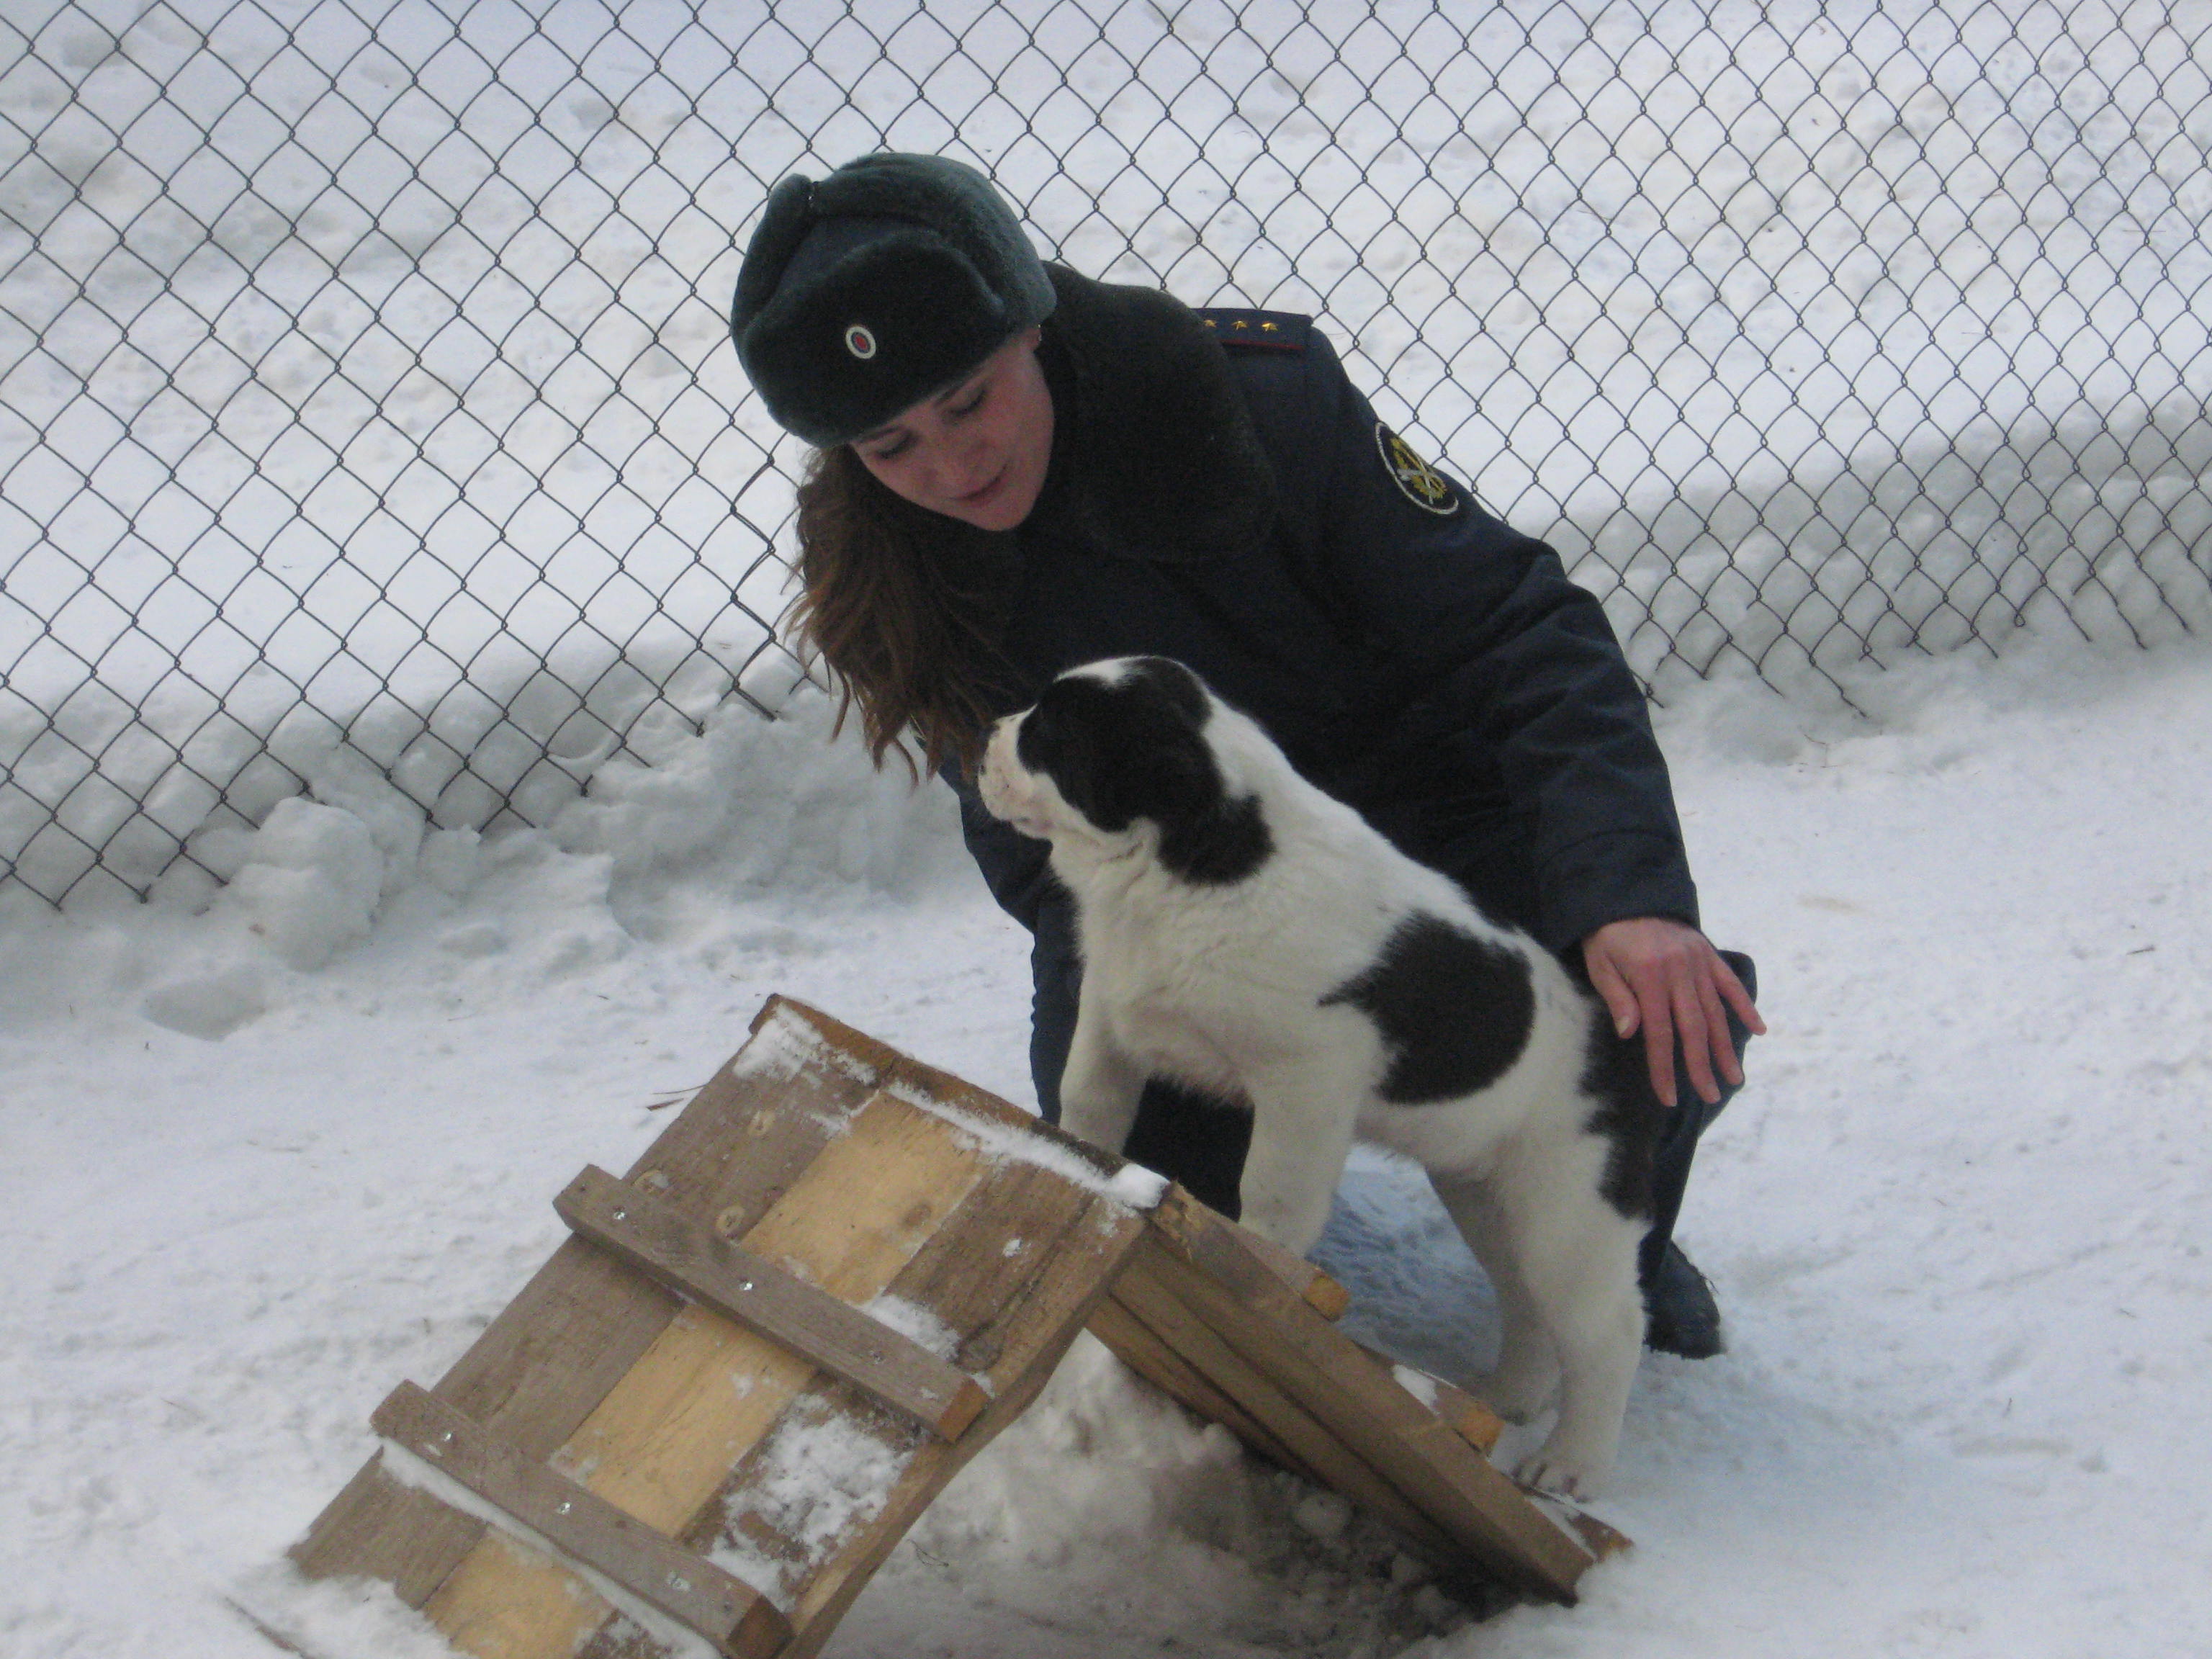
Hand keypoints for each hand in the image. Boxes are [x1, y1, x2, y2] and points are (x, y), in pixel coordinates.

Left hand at [1581, 917, 1765, 1107]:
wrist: (1626, 894)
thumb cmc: (1607, 936)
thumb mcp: (1599, 965)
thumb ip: (1617, 997)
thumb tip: (1630, 1033)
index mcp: (1648, 977)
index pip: (1659, 1033)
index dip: (1664, 1067)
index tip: (1670, 1096)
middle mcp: (1678, 972)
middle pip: (1693, 1028)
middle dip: (1702, 1066)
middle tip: (1711, 1095)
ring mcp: (1697, 962)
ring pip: (1715, 1011)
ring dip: (1725, 1046)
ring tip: (1734, 1077)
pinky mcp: (1708, 954)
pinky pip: (1730, 983)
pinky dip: (1745, 1006)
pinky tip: (1758, 1030)